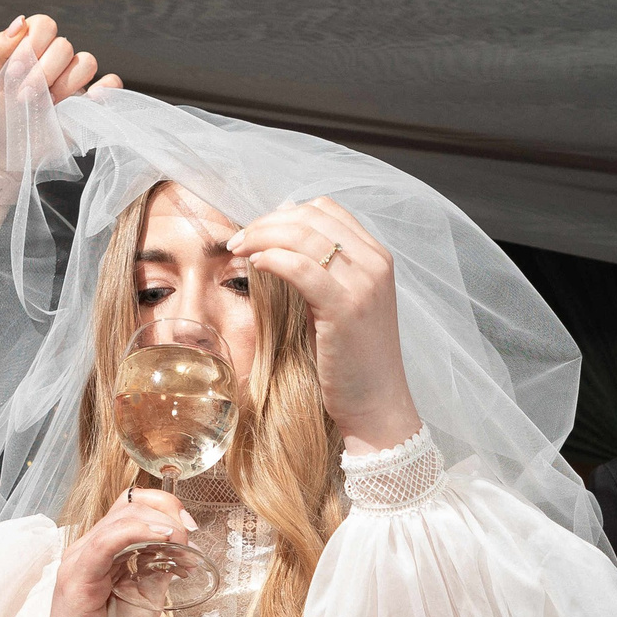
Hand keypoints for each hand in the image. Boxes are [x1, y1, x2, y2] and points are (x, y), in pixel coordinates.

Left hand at [0, 13, 122, 166]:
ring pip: (87, 62)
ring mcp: (74, 82)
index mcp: (31, 49)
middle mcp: (55, 62)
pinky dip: (106, 88)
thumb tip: (19, 22)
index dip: (33, 44)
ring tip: (48, 105)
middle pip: (64, 45)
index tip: (16, 72)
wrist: (3, 154)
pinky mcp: (89, 105)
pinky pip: (111, 85)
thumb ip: (0, 50)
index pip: (44, 25)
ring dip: (66, 83)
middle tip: (25, 97)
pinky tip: (89, 100)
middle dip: (43, 72)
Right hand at [15, 490, 193, 616]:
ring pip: (121, 517)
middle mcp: (91, 549)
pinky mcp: (76, 576)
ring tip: (183, 543)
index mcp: (106, 552)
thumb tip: (184, 552)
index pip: (132, 508)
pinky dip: (138, 532)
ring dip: (160, 524)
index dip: (165, 509)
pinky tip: (164, 538)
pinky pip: (107, 541)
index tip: (191, 530)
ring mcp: (81, 560)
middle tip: (191, 536)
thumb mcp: (147, 603)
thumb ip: (158, 574)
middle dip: (168, 512)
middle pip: (129, 505)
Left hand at [226, 198, 422, 451]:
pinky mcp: (346, 308)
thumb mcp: (338, 304)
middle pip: (311, 216)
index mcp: (376, 257)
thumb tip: (275, 245)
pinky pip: (302, 267)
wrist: (377, 405)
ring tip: (239, 250)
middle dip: (267, 222)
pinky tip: (256, 265)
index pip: (326, 210)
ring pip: (304, 235)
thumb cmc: (351, 361)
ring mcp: (364, 284)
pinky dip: (273, 259)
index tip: (258, 232)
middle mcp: (375, 263)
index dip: (285, 213)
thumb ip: (318, 273)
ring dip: (263, 236)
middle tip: (239, 240)